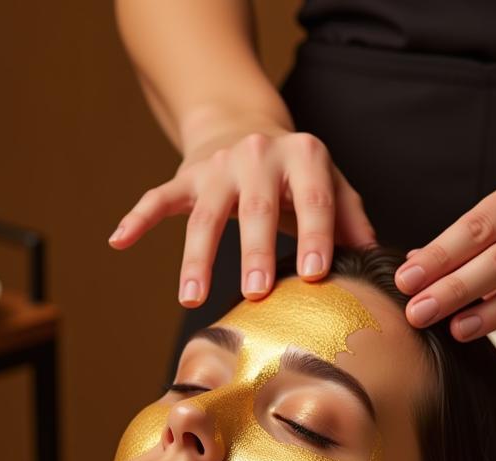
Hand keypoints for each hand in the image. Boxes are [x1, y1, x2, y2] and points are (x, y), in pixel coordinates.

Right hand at [107, 127, 376, 306]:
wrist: (244, 126)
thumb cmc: (295, 173)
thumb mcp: (330, 184)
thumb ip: (351, 218)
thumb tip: (377, 258)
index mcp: (303, 155)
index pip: (312, 199)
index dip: (314, 236)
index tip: (314, 275)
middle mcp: (258, 154)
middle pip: (254, 208)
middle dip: (253, 252)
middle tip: (256, 294)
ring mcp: (216, 166)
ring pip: (203, 214)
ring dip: (196, 258)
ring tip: (190, 298)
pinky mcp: (185, 178)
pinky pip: (157, 199)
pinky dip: (137, 219)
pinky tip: (119, 241)